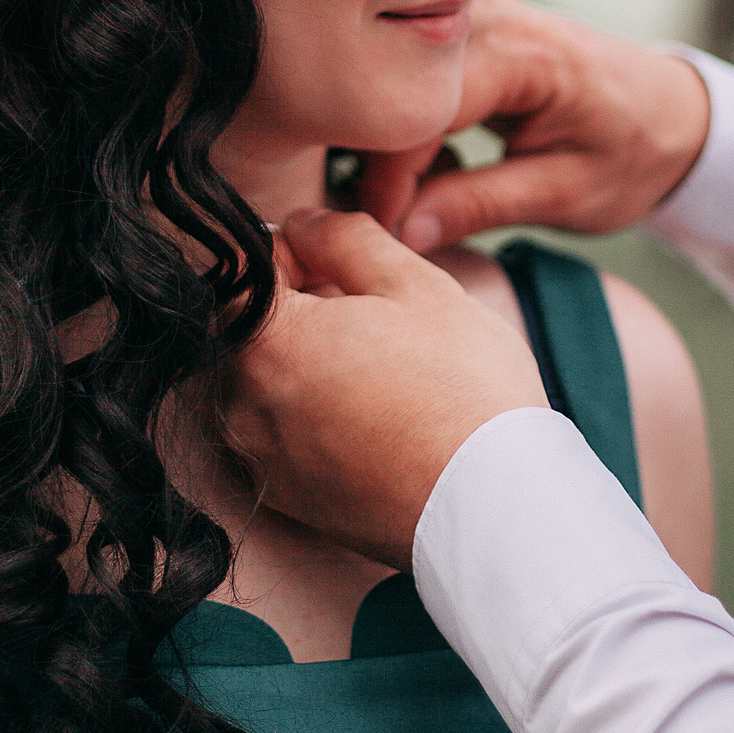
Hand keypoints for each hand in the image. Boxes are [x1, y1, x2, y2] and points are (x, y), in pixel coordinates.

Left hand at [224, 208, 549, 568]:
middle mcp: (244, 405)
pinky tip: (379, 414)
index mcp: (266, 342)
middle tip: (375, 312)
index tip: (337, 259)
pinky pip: (287, 435)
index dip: (290, 253)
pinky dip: (319, 415)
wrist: (493, 507)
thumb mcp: (415, 283)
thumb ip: (343, 236)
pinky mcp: (289, 498)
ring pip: (269, 383)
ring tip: (383, 366)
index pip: (240, 272)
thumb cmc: (462, 389)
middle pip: (251, 330)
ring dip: (310, 363)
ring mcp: (263, 459)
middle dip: (301, 309)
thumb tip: (303, 224)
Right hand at [358, 0, 712, 250]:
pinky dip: (409, 126)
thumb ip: (481, 206)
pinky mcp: (462, 30)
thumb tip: (402, 232)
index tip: (388, 231)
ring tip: (425, 196)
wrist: (672, 111)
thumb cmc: (633, 152)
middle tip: (396, 221)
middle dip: (379, 160)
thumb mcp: (566, 194)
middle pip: (395, 88)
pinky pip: (409, 77)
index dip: (390, 178)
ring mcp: (470, 16)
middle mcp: (487, 17)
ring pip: (393, 81)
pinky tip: (441, 165)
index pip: (419, 111)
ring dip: (392, 144)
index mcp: (522, 53)